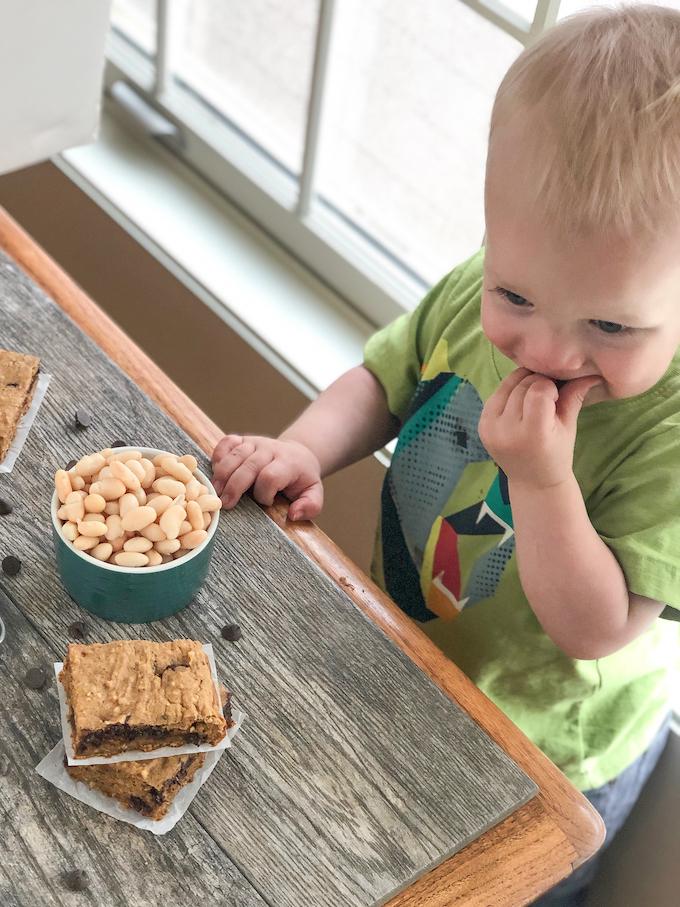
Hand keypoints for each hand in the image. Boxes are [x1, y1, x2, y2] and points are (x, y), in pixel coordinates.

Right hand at [211, 434, 322, 519]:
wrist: (298, 455)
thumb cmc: (301, 480)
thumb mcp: (313, 493)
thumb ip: (310, 506)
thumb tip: (293, 514)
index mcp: (289, 463)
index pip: (271, 476)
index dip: (263, 493)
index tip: (265, 504)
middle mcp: (270, 449)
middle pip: (249, 466)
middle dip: (235, 486)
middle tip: (225, 504)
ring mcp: (255, 442)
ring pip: (235, 455)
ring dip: (222, 474)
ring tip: (215, 491)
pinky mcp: (243, 439)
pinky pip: (227, 442)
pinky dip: (218, 455)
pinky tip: (214, 471)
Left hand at [478, 369, 601, 488]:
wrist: (532, 480)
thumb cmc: (556, 454)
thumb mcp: (568, 426)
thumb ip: (574, 397)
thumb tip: (591, 372)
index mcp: (533, 433)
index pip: (539, 391)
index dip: (550, 387)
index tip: (556, 397)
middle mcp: (507, 430)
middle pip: (522, 386)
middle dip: (536, 383)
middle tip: (546, 393)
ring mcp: (490, 428)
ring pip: (506, 385)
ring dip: (522, 383)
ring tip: (533, 396)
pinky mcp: (481, 426)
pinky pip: (494, 395)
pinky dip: (508, 392)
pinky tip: (519, 403)